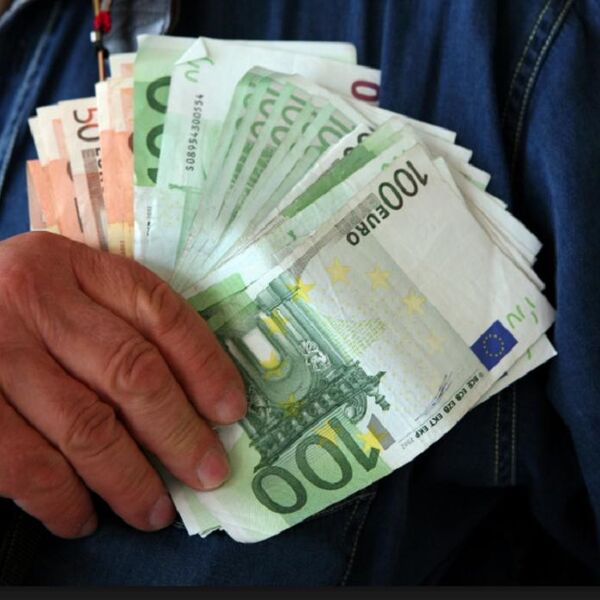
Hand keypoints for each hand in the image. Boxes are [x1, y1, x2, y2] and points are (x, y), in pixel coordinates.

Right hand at [0, 232, 245, 537]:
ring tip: (156, 511)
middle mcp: (32, 298)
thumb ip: (119, 325)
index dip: (204, 364)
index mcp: (72, 264)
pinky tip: (83, 517)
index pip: (158, 311)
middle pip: (131, 370)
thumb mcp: (65, 293)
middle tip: (210, 472)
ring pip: (86, 427)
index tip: (231, 410)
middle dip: (180, 432)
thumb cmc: (15, 314)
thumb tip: (196, 401)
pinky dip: (64, 501)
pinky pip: (28, 466)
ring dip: (130, 480)